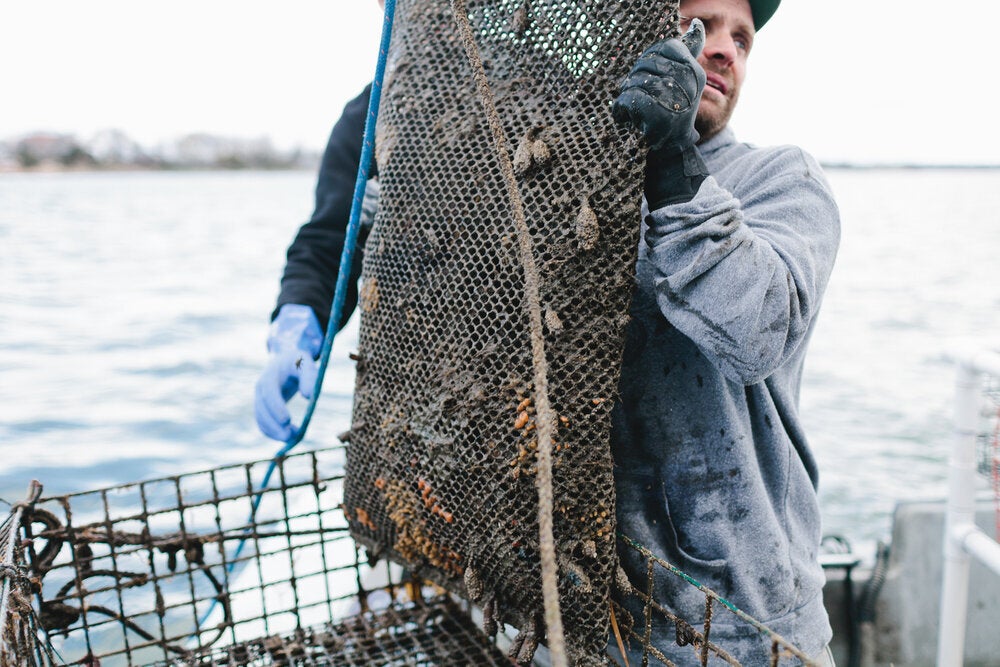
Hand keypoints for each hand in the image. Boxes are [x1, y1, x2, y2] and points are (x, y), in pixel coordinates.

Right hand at [255, 304, 323, 440]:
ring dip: (274, 431)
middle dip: (274, 424)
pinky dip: (273, 432)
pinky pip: (263, 423)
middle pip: (261, 409)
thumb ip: (309, 378)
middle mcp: (261, 387)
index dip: (276, 407)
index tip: (287, 421)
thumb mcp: (307, 363)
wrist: (286, 360)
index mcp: (270, 375)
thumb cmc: (299, 361)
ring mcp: (259, 398)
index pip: (269, 392)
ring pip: (260, 418)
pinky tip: (290, 435)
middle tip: (290, 436)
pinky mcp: (262, 407)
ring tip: (294, 437)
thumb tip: (308, 397)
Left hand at [612, 19, 705, 154]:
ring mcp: (672, 99)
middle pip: (646, 62)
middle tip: (645, 98)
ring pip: (633, 81)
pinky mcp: (654, 115)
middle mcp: (687, 83)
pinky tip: (631, 120)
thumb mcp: (685, 82)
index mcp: (694, 72)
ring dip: (629, 96)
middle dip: (638, 79)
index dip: (652, 58)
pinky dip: (621, 111)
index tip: (654, 76)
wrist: (671, 151)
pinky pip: (625, 99)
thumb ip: (687, 53)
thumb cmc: (674, 113)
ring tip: (640, 112)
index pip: (666, 46)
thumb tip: (696, 26)